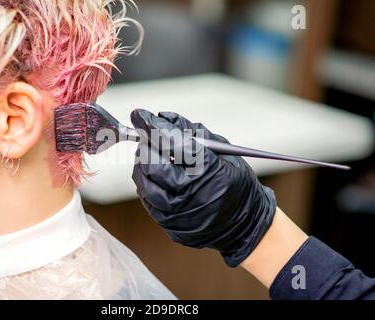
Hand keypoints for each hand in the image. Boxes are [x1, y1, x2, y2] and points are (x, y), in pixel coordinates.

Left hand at [131, 109, 276, 266]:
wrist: (242, 224)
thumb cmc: (235, 183)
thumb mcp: (223, 151)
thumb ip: (193, 132)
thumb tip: (164, 117)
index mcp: (210, 171)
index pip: (174, 142)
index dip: (154, 127)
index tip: (140, 116)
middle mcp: (192, 193)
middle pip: (153, 162)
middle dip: (146, 144)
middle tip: (148, 136)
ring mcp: (178, 212)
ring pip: (145, 180)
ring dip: (143, 162)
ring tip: (152, 155)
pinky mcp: (168, 224)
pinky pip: (146, 198)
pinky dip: (147, 181)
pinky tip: (155, 174)